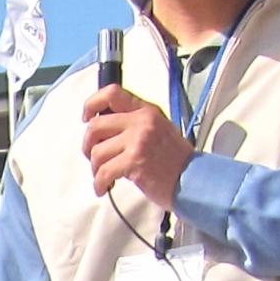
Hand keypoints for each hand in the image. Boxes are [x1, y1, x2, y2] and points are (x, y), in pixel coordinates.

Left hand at [81, 87, 195, 209]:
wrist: (193, 179)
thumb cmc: (174, 160)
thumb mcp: (157, 130)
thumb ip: (133, 124)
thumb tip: (102, 128)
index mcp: (146, 111)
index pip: (112, 93)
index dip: (92, 104)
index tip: (86, 118)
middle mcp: (141, 121)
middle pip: (95, 126)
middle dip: (88, 146)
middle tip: (95, 158)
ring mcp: (139, 140)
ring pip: (97, 152)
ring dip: (96, 169)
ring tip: (104, 177)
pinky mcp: (135, 161)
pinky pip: (103, 172)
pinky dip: (99, 183)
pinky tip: (104, 188)